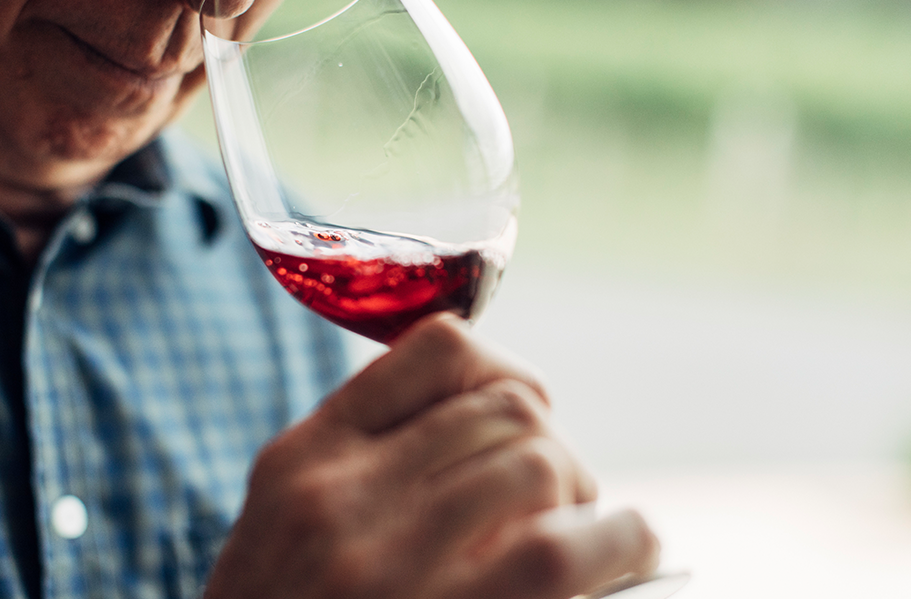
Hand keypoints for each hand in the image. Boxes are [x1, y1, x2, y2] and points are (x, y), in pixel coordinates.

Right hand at [203, 314, 659, 598]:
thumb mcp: (284, 526)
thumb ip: (360, 465)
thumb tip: (487, 419)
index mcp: (302, 456)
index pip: (438, 350)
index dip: (505, 369)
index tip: (522, 410)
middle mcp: (340, 494)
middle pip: (506, 407)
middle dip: (549, 443)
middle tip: (556, 497)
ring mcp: (387, 560)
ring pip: (539, 461)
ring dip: (577, 495)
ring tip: (574, 538)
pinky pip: (564, 547)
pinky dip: (620, 539)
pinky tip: (626, 550)